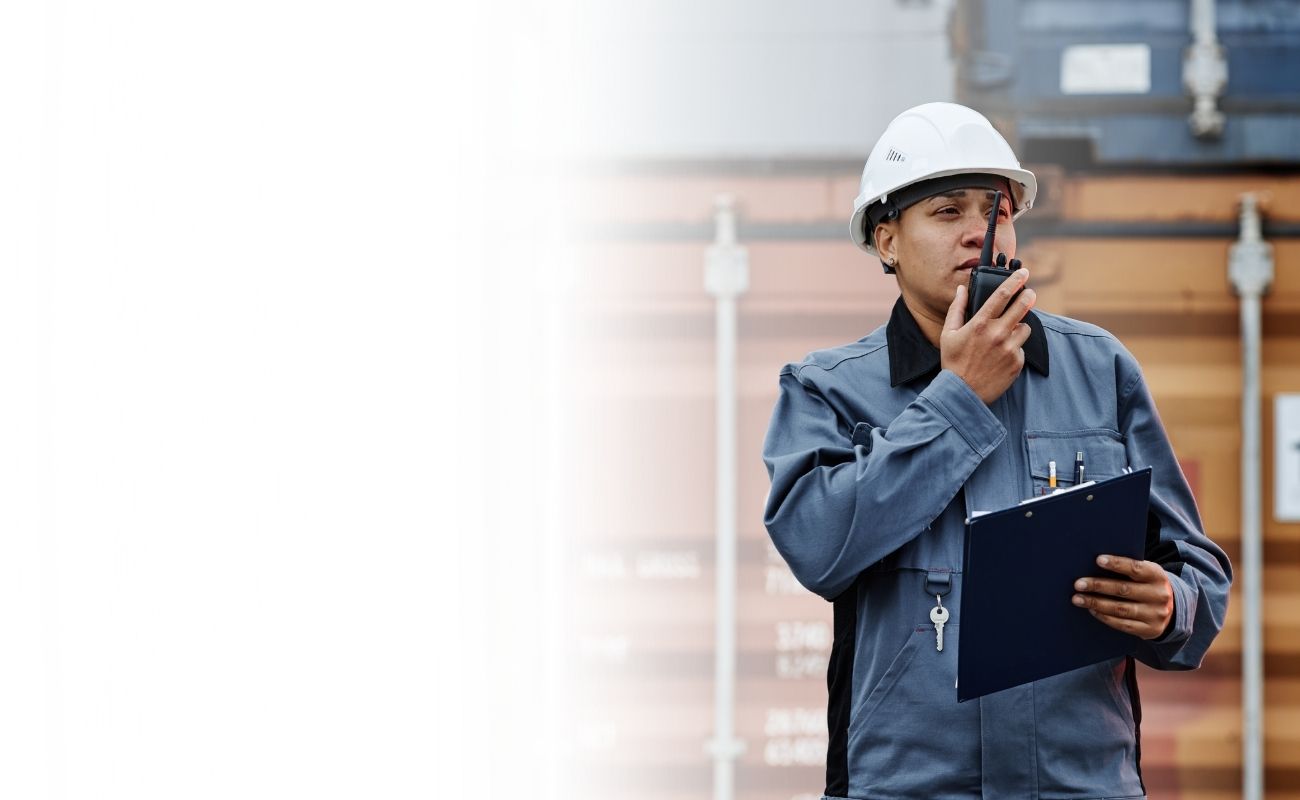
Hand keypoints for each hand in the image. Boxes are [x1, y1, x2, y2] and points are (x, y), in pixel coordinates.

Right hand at [940, 268, 1036, 403]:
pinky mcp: (1017, 363)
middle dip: (1028, 296)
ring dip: (1018, 328)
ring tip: (1006, 335)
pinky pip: (1021, 348)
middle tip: (1030, 293)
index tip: (1023, 273)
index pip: (1002, 295)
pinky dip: (1014, 349)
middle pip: (1022, 306)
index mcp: (980, 324)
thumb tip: (962, 289)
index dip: (1015, 280)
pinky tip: (1001, 356)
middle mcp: (997, 334)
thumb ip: (957, 309)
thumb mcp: (948, 334)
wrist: (963, 394)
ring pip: (1025, 328)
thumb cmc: (953, 363)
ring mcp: (1009, 349)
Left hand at [1072, 555, 1173, 639]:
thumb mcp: (1146, 573)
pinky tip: (1092, 610)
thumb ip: (1129, 569)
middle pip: (1124, 590)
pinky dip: (1104, 617)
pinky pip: (1123, 624)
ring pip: (1121, 609)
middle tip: (1078, 584)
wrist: (1172, 610)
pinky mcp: (1149, 630)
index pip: (1136, 568)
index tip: (1098, 560)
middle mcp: (1159, 595)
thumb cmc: (1147, 585)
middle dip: (1098, 586)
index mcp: (1157, 576)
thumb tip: (1096, 563)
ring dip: (1096, 603)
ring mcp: (1155, 615)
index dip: (1117, 564)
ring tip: (1078, 599)